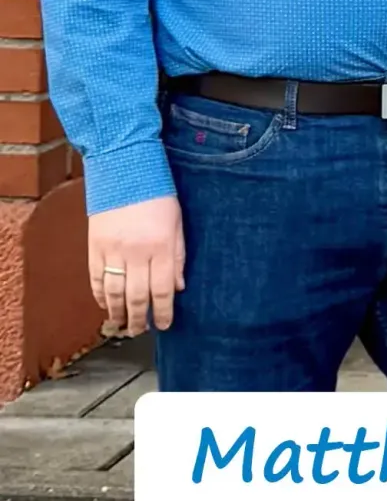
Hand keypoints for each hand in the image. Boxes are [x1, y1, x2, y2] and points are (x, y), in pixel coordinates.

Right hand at [89, 197, 185, 333]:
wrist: (124, 169)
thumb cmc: (158, 195)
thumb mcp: (178, 224)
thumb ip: (178, 257)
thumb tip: (178, 288)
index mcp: (161, 247)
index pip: (162, 290)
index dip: (163, 312)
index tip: (164, 325)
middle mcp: (136, 252)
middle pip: (136, 296)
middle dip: (138, 318)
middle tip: (139, 330)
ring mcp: (112, 250)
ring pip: (113, 291)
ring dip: (117, 312)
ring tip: (121, 324)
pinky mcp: (94, 245)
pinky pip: (96, 277)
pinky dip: (100, 294)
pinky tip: (105, 304)